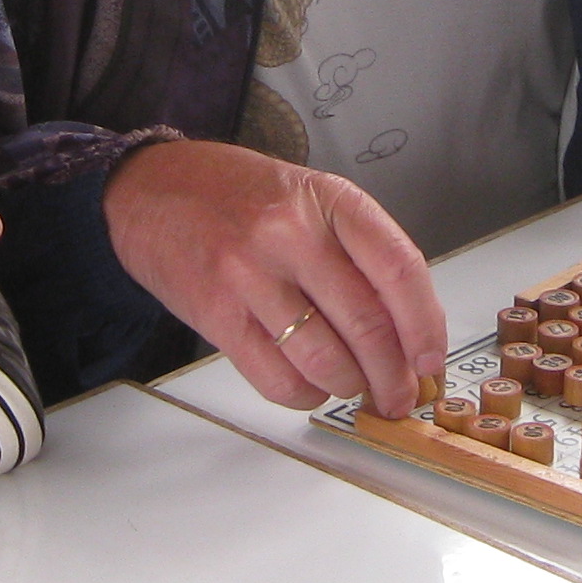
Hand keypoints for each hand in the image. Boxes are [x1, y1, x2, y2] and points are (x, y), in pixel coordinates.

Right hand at [102, 139, 446, 417]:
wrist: (151, 187)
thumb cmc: (237, 193)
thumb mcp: (309, 197)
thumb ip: (356, 251)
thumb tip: (406, 328)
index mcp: (329, 200)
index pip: (399, 268)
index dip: (425, 325)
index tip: (431, 359)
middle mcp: (292, 233)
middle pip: (367, 324)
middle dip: (393, 375)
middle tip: (399, 395)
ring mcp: (250, 274)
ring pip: (325, 359)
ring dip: (349, 387)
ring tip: (352, 387)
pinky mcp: (215, 313)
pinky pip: (275, 376)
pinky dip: (303, 394)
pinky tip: (309, 385)